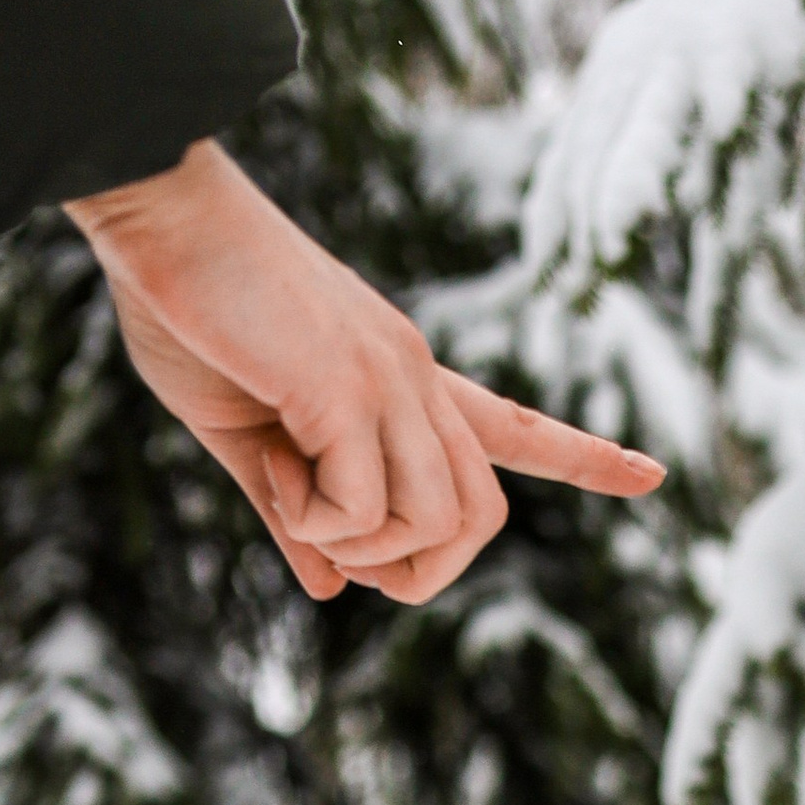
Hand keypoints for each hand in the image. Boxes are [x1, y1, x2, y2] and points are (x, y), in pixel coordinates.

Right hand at [66, 141, 664, 604]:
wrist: (152, 213)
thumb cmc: (187, 308)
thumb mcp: (245, 436)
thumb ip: (293, 514)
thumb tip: (334, 591)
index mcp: (401, 381)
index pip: (513, 427)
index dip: (582, 457)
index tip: (652, 474)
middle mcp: (415, 380)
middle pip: (479, 520)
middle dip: (418, 573)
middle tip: (337, 552)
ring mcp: (391, 382)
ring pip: (434, 526)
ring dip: (358, 547)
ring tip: (288, 489)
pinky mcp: (350, 389)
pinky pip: (366, 513)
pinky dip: (317, 524)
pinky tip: (274, 470)